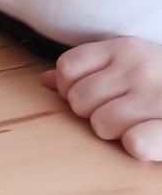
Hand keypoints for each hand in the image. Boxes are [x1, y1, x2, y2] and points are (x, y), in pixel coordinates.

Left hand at [42, 37, 161, 160]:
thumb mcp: (131, 63)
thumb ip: (90, 68)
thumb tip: (44, 80)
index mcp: (124, 48)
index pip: (67, 68)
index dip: (71, 88)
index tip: (91, 97)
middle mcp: (138, 68)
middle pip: (78, 100)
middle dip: (91, 113)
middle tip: (118, 114)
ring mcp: (155, 97)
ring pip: (100, 124)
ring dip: (114, 132)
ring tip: (135, 125)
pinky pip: (133, 143)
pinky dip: (137, 146)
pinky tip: (148, 139)